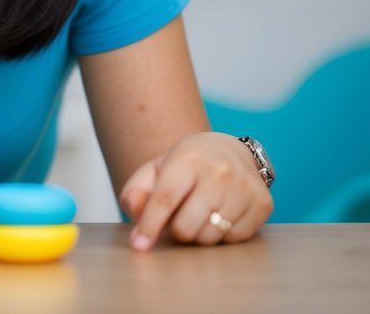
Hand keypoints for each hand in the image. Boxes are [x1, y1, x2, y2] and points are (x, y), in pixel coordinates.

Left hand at [120, 132, 273, 249]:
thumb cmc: (185, 166)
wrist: (229, 151)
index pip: (165, 199)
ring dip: (199, 234)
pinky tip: (221, 215)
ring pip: (211, 237)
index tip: (139, 245)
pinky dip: (223, 235)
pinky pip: (235, 239)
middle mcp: (219, 171)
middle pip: (187, 226)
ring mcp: (244, 187)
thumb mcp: (155, 170)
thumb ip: (137, 190)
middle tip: (178, 218)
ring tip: (199, 214)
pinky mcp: (263, 203)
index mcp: (187, 157)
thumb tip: (134, 210)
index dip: (150, 225)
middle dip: (176, 231)